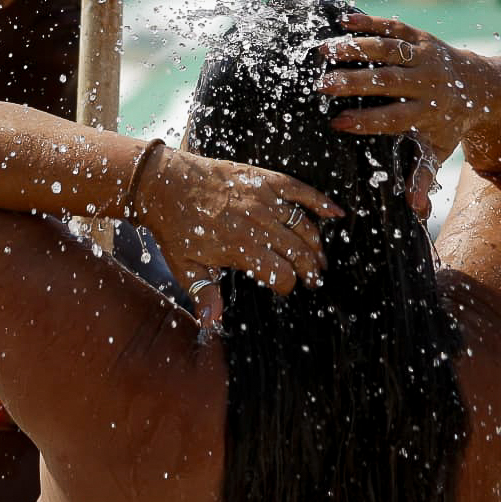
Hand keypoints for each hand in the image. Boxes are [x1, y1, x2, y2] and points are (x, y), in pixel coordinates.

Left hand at [134, 148, 342, 325]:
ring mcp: (263, 200)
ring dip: (316, 245)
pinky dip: (321, 202)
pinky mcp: (264, 179)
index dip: (287, 286)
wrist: (163, 182)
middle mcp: (256, 224)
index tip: (286, 289)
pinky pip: (301, 191)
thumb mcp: (184, 265)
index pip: (280, 274)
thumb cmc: (174, 225)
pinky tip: (336, 214)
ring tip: (320, 259)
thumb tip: (212, 322)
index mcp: (240, 248)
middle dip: (310, 270)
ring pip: (303, 226)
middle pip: (298, 253)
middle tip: (314, 279)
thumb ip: (204, 293)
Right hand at [314, 10, 484, 218]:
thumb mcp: (437, 150)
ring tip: (322, 52)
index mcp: (429, 113)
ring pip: (388, 49)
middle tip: (321, 85)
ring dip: (355, 48)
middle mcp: (428, 82)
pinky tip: (342, 22)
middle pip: (388, 81)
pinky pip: (393, 27)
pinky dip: (369, 22)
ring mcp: (425, 56)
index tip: (337, 123)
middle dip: (353, 82)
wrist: (478, 86)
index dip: (366, 121)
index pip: (395, 117)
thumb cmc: (447, 124)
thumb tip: (414, 209)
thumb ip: (423, 176)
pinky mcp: (420, 37)